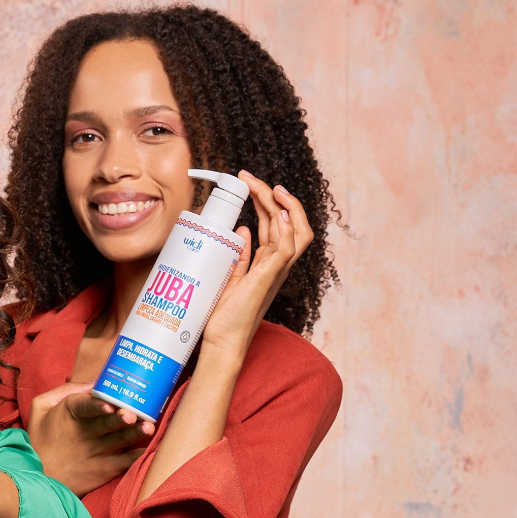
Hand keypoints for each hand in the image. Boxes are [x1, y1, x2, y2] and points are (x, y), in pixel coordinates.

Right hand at [27, 380, 150, 494]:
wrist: (40, 479)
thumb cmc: (41, 440)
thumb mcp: (41, 408)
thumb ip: (65, 391)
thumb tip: (96, 383)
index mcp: (69, 414)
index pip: (85, 406)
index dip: (98, 405)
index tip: (110, 405)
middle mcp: (85, 433)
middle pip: (109, 422)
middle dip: (123, 417)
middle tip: (134, 414)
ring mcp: (97, 452)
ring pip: (122, 439)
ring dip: (137, 433)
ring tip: (149, 427)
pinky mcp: (106, 469)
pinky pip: (127, 461)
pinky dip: (139, 454)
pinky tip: (149, 447)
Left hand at [200, 171, 313, 355]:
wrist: (220, 339)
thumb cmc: (224, 313)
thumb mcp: (230, 275)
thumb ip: (239, 254)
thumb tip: (242, 228)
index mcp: (267, 261)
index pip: (273, 223)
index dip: (265, 201)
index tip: (246, 182)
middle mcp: (276, 264)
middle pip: (287, 222)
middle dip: (272, 196)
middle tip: (249, 177)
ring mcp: (275, 271)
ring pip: (296, 232)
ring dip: (285, 206)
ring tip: (268, 187)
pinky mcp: (269, 278)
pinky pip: (287, 250)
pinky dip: (287, 229)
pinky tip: (279, 213)